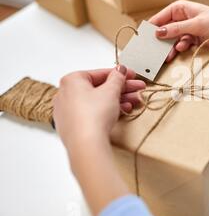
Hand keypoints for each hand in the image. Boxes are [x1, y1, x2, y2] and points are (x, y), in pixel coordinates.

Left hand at [52, 66, 145, 215]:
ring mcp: (67, 111)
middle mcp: (65, 94)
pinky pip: (92, 113)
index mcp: (71, 80)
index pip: (100, 73)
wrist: (86, 144)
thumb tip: (119, 71)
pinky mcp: (72, 126)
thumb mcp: (111, 91)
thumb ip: (117, 78)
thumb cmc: (94, 115)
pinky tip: (121, 112)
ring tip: (134, 102)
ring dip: (117, 100)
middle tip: (137, 89)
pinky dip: (106, 111)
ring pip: (96, 101)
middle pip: (99, 88)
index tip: (131, 75)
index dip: (120, 74)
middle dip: (122, 89)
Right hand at [149, 0, 208, 61]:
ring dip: (170, 47)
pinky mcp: (194, 40)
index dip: (152, 26)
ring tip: (166, 56)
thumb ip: (176, 29)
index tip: (143, 37)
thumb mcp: (196, 24)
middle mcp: (182, 18)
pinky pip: (182, 45)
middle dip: (160, 40)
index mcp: (180, 8)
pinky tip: (180, 51)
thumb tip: (158, 32)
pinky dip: (180, 49)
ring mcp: (188, 30)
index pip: (161, 17)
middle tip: (152, 51)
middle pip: (166, 30)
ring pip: (173, 40)